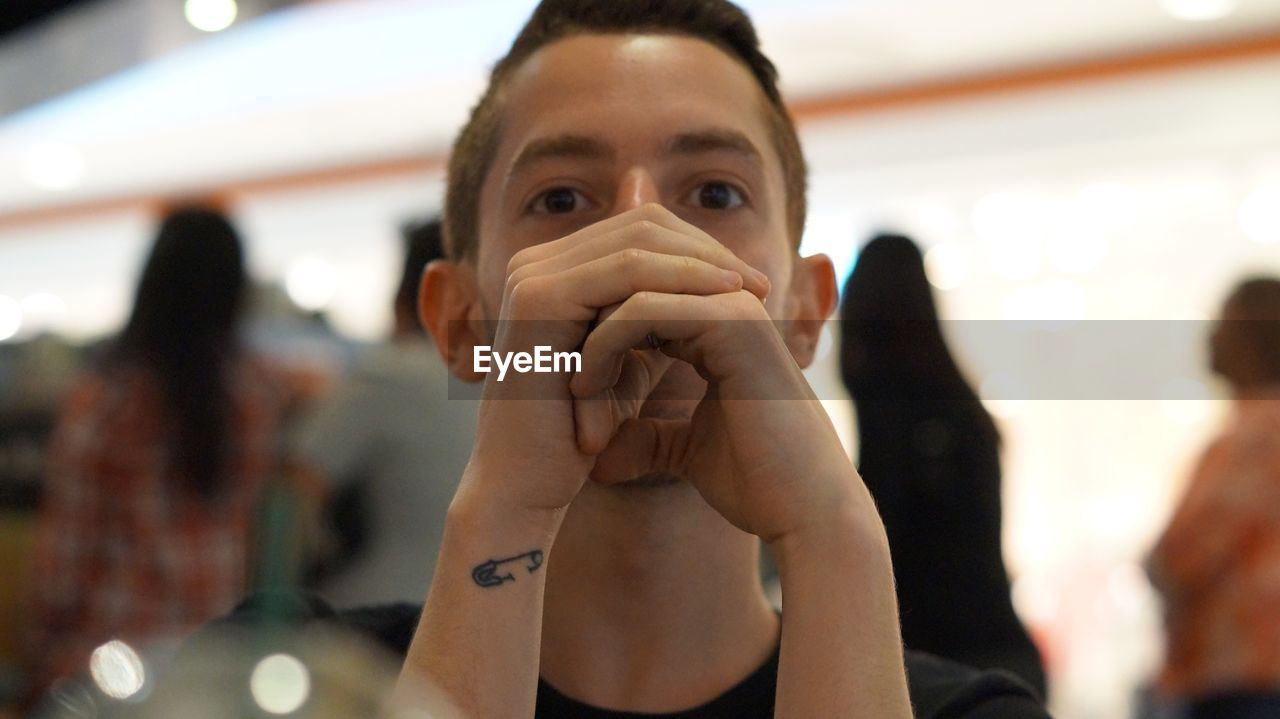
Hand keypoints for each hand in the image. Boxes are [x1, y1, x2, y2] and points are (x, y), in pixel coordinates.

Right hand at [464, 204, 770, 514]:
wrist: (526, 487)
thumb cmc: (577, 435)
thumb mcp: (626, 364)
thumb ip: (651, 323)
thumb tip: (704, 293)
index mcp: (552, 272)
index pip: (639, 232)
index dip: (699, 250)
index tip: (751, 282)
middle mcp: (534, 264)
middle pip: (641, 225)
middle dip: (709, 250)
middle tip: (761, 283)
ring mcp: (531, 276)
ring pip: (639, 240)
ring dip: (704, 262)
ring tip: (753, 291)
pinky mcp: (539, 299)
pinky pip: (626, 271)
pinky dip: (682, 278)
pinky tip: (724, 298)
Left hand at [570, 285, 869, 544]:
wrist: (806, 512)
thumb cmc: (756, 484)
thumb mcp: (682, 452)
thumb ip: (645, 438)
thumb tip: (598, 455)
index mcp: (718, 324)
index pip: (634, 295)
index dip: (590, 332)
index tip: (560, 383)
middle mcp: (727, 303)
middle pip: (628, 279)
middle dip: (583, 325)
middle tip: (549, 376)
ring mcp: (732, 306)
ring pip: (628, 287)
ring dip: (586, 339)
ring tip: (570, 391)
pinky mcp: (732, 322)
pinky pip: (642, 309)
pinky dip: (602, 345)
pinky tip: (584, 388)